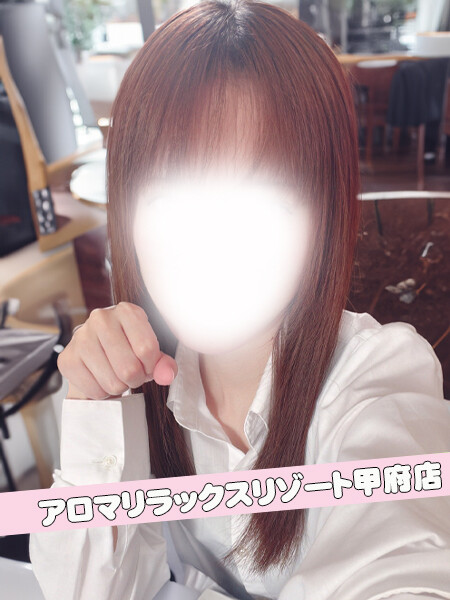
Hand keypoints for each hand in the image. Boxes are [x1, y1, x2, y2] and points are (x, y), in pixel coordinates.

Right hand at [57, 301, 176, 399]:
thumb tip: (167, 375)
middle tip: (132, 375)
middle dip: (135, 379)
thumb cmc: (128, 348)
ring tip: (116, 376)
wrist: (97, 350)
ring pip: (112, 382)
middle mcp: (102, 319)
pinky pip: (94, 390)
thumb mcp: (150, 351)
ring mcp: (81, 337)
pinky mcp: (67, 358)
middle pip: (129, 368)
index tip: (147, 366)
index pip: (147, 349)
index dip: (151, 367)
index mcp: (127, 311)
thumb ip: (164, 364)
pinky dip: (102, 392)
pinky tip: (101, 379)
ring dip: (119, 387)